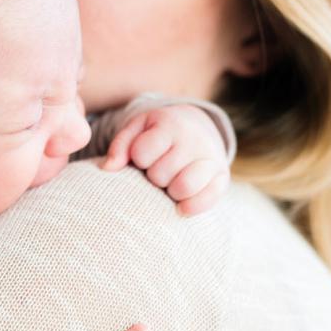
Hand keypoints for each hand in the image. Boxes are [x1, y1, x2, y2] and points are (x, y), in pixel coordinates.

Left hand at [102, 105, 230, 215]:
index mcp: (170, 123)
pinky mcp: (222, 177)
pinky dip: (191, 207)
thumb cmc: (159, 133)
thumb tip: (108, 168)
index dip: (139, 160)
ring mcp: (211, 158)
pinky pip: (207, 199)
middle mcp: (194, 139)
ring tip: (170, 184)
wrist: (198, 127)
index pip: (142, 154)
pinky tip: (181, 206)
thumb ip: (120, 146)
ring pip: (183, 187)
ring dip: (170, 192)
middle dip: (154, 177)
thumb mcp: (137, 129)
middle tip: (159, 170)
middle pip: (160, 175)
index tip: (144, 156)